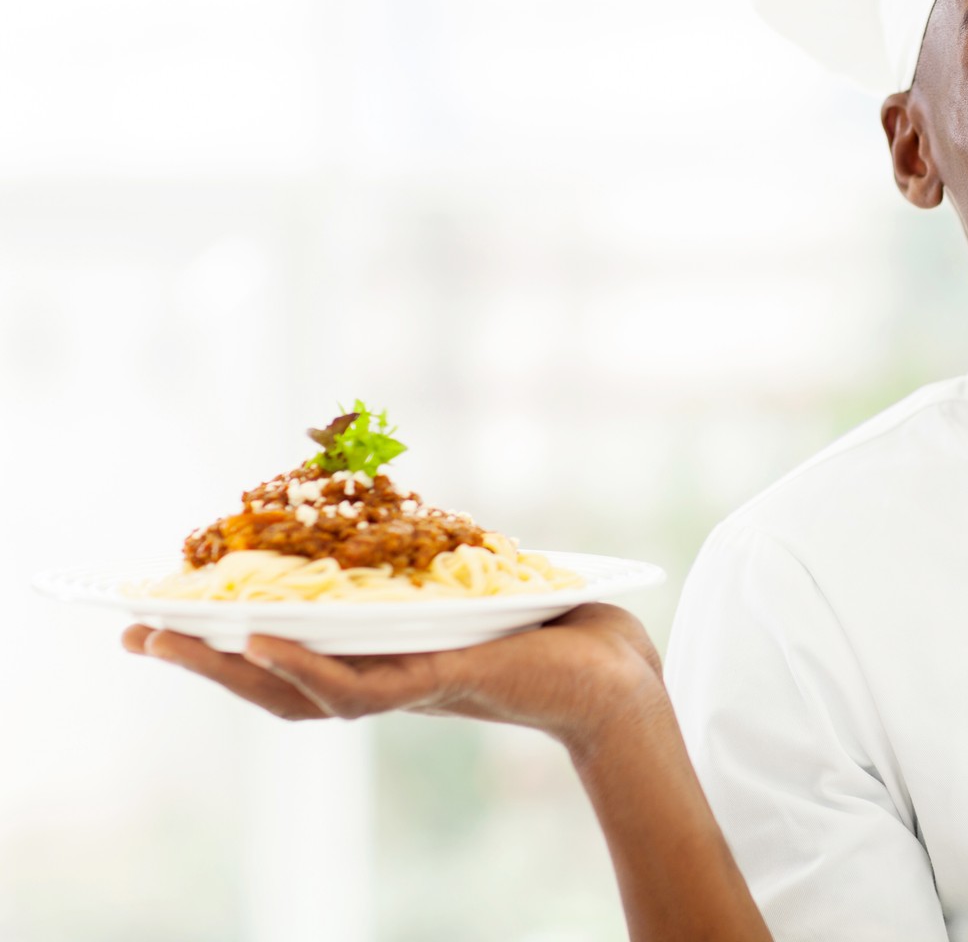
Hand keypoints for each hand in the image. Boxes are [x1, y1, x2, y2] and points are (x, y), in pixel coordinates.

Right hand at [123, 603, 663, 750]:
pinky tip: (261, 643)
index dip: (221, 642)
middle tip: (129, 629)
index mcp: (380, 659)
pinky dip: (307, 666)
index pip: (284, 658)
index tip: (157, 613)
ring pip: (296, 690)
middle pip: (268, 680)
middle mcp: (382, 679)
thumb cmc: (549, 627)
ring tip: (166, 638)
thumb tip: (380, 502)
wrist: (615, 670)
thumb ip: (418, 561)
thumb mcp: (466, 584)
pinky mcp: (437, 681)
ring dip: (228, 666)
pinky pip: (358, 683)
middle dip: (196, 660)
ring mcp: (404, 685)